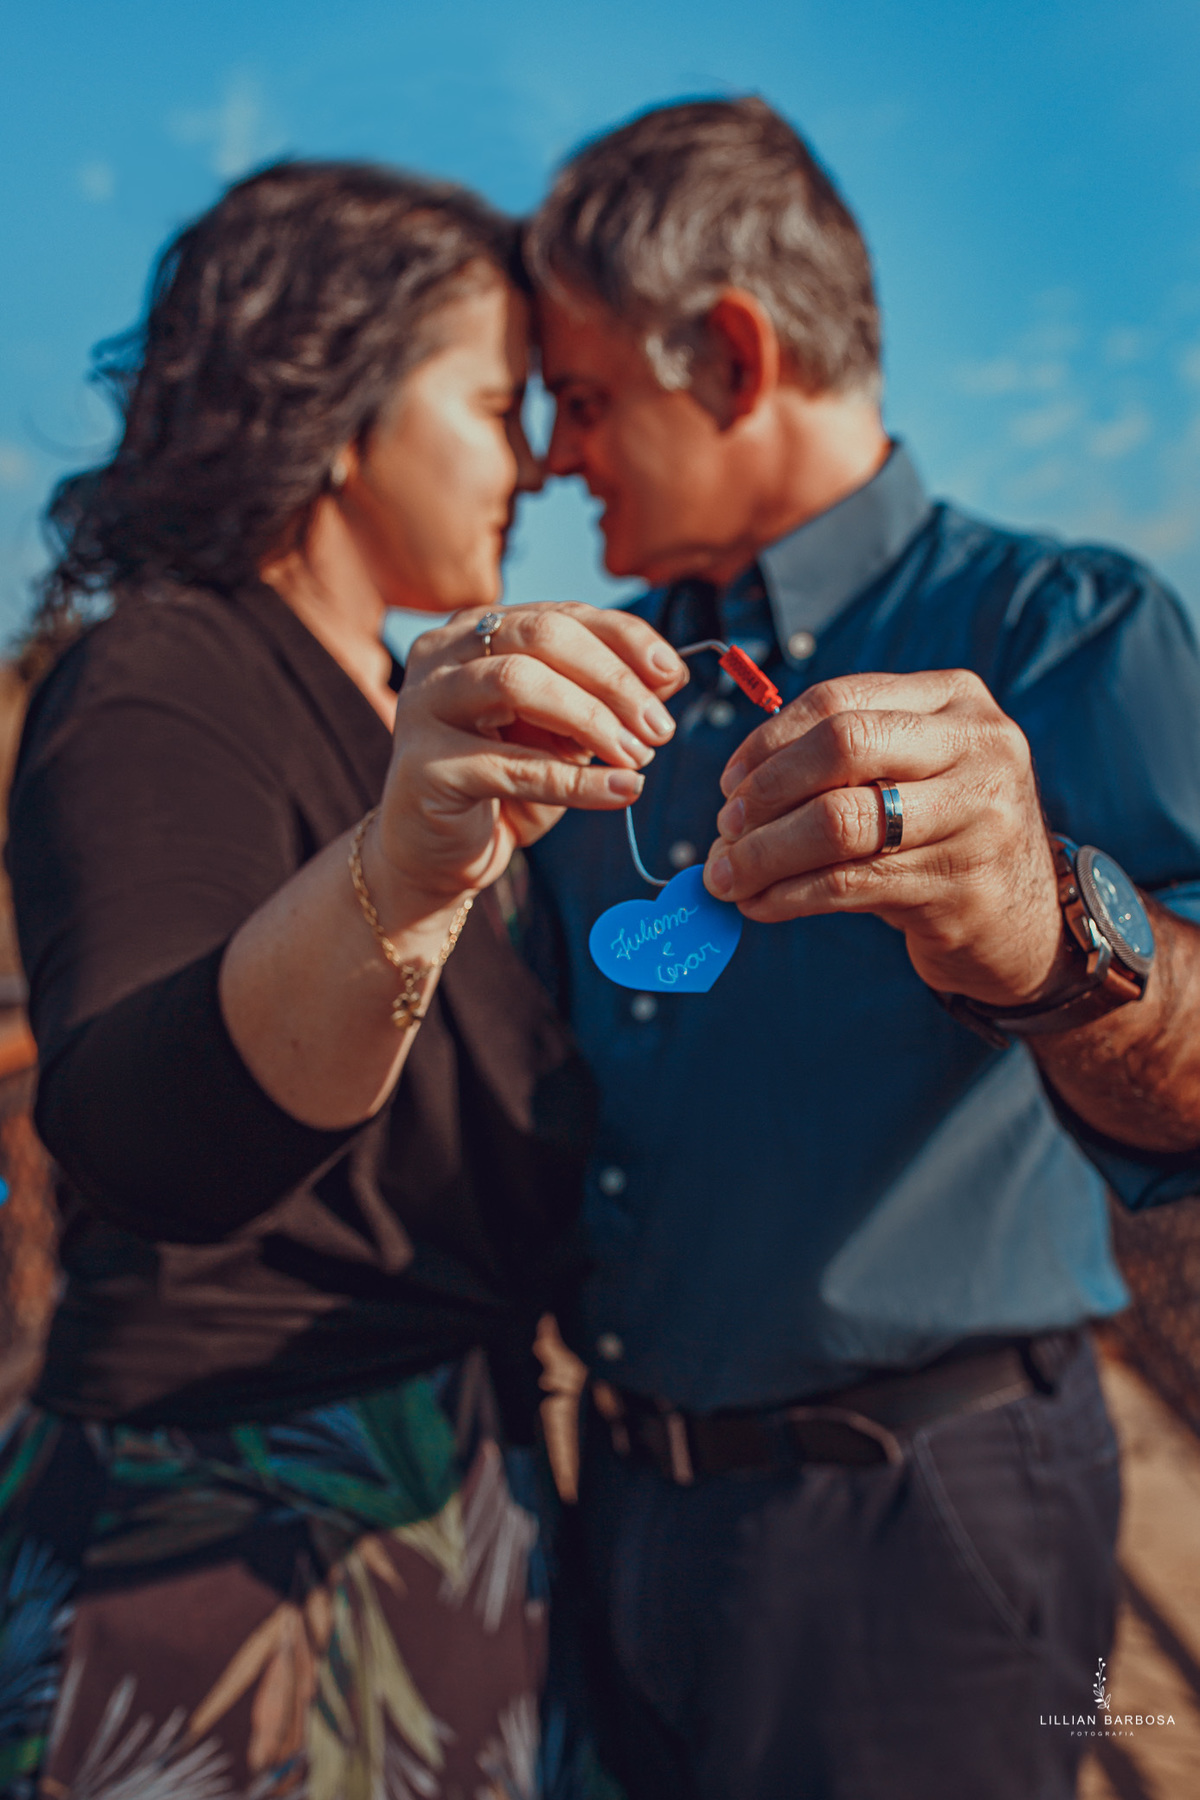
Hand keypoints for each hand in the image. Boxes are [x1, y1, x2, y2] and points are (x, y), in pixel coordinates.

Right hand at [376, 603, 687, 906]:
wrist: (439, 854)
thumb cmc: (504, 785)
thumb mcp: (564, 735)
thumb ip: (606, 699)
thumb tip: (670, 675)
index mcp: (477, 631)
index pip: (562, 614)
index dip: (625, 640)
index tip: (673, 675)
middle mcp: (442, 654)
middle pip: (541, 636)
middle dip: (613, 680)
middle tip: (659, 728)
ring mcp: (425, 704)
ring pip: (517, 682)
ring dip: (591, 719)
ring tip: (638, 756)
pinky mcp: (424, 765)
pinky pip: (512, 766)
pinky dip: (576, 781)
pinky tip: (622, 789)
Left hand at [702, 668, 1067, 1004]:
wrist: (1022, 916)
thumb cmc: (943, 832)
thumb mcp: (911, 771)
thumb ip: (842, 760)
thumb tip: (735, 791)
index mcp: (956, 700)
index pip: (840, 701)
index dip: (769, 742)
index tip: (729, 783)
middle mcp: (978, 748)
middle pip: (842, 748)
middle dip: (767, 791)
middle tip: (725, 829)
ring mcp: (979, 818)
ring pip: (840, 824)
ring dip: (766, 854)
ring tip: (728, 877)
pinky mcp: (963, 887)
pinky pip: (849, 884)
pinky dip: (789, 896)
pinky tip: (760, 904)